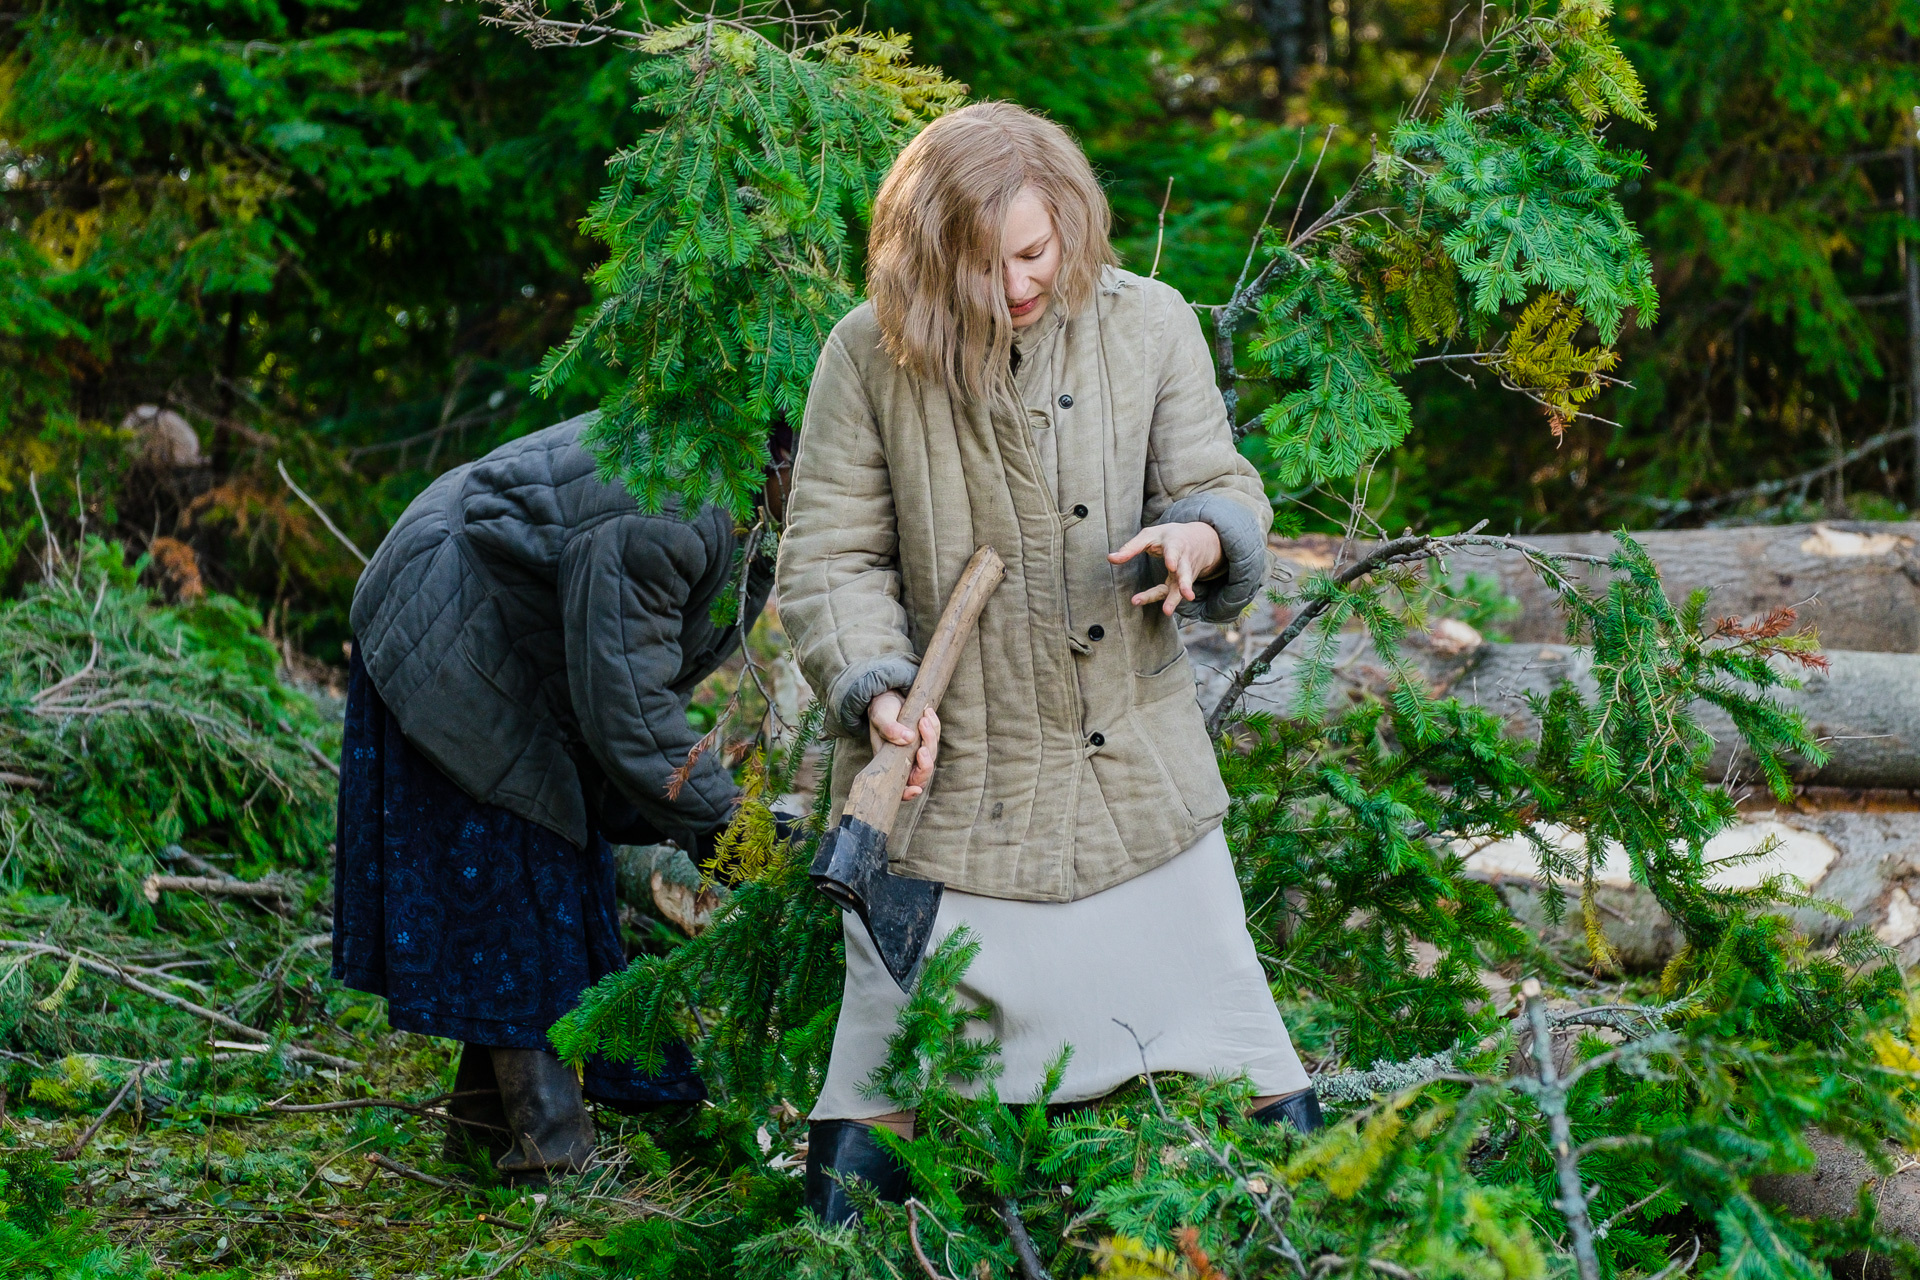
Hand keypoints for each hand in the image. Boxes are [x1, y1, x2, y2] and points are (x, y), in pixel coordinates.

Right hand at [867, 691, 940, 800]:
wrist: (886, 696)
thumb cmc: (880, 710)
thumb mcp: (880, 717)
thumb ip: (889, 728)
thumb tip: (908, 738)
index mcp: (889, 763)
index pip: (901, 787)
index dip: (909, 792)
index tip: (916, 788)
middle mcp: (903, 760)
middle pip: (922, 772)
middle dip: (926, 758)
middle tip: (922, 739)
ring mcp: (915, 750)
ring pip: (931, 754)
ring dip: (931, 736)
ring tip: (923, 717)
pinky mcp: (924, 739)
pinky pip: (935, 737)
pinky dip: (934, 726)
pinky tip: (927, 712)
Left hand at [1108, 521, 1222, 615]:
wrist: (1199, 539)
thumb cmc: (1168, 536)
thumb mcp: (1150, 535)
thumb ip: (1131, 547)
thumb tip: (1110, 558)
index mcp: (1175, 544)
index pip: (1175, 551)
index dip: (1173, 558)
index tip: (1171, 566)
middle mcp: (1184, 561)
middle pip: (1185, 573)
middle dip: (1184, 584)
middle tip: (1185, 594)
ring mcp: (1186, 574)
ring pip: (1181, 588)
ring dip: (1176, 599)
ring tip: (1168, 610)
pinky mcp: (1183, 584)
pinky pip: (1173, 593)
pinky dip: (1169, 601)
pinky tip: (1165, 610)